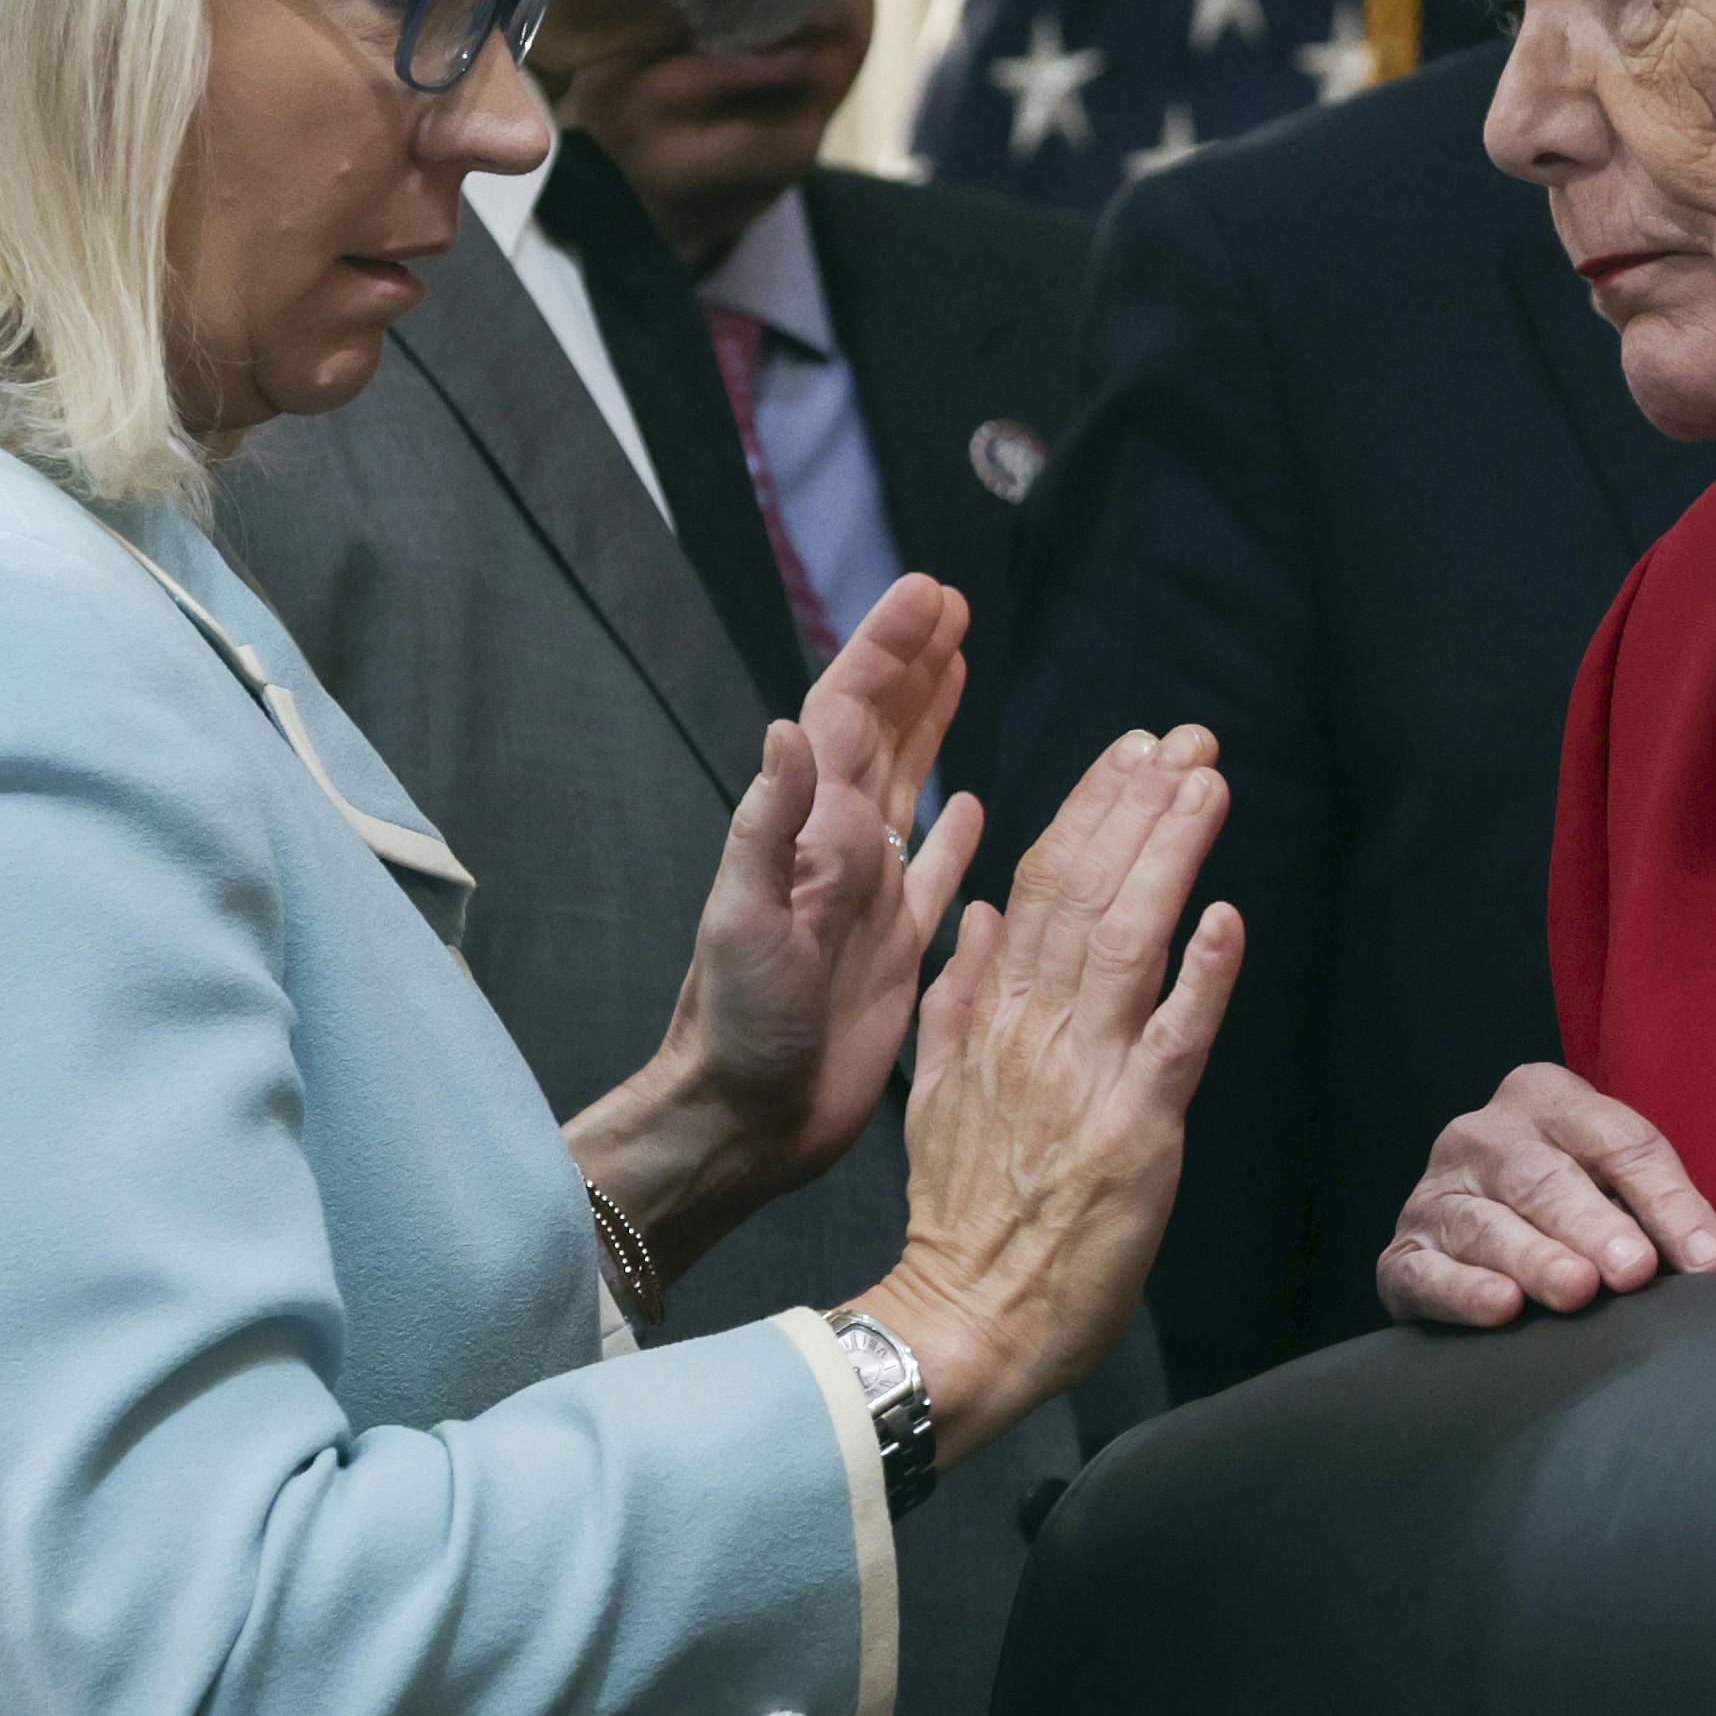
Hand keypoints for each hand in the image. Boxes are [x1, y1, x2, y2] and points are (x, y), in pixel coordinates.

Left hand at [569, 580, 978, 1259]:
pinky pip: (935, 874)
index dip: (887, 651)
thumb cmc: (738, 1027)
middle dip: (915, 666)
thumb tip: (788, 727)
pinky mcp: (897, 948)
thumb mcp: (745, 920)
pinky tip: (976, 802)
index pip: (848, 715)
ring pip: (911, 787)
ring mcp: (869, 898)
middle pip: (883, 733)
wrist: (746, 1121)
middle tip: (954, 606)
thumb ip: (770, 827)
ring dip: (934, 723)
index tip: (930, 594)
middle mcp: (839, 852)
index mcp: (809, 833)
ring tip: (962, 667)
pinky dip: (956, 834)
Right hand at [853, 726, 1245, 1457]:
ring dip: (1169, 855)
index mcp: (996, 1013)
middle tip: (1185, 738)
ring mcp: (1088, 1074)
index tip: (1130, 753)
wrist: (970, 1315)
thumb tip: (978, 914)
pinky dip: (1203, 974)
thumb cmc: (966, 1213)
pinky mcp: (1137, 1128)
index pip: (1043, 883)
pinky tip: (1226, 916)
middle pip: (1087, 890)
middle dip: (1138, 804)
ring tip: (1205, 784)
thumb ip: (961, 995)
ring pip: (1129, 939)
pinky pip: (1175, 1038)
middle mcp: (1039, 1028)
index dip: (1091, 809)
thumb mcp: (940, 1087)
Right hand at [1376, 1063, 1715, 1326]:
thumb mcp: (1621, 1191)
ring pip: (1487, 1224)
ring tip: (1577, 1290)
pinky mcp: (1403, 1253)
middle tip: (1634, 1269)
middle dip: (1595, 1224)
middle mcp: (1484, 1135)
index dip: (1669, 1201)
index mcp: (1547, 1100)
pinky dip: (1464, 1291)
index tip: (1706, 1259)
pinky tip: (1502, 1306)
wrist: (1464, 1232)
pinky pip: (1428, 1272)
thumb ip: (1673, 1217)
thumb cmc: (1566, 1207)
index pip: (1618, 1142)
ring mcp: (1436, 1192)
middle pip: (1545, 1177)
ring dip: (1536, 1258)